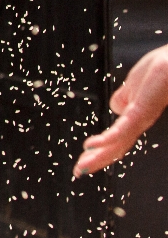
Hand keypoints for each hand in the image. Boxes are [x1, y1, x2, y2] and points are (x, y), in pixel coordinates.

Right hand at [75, 44, 167, 175]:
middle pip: (117, 145)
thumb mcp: (136, 80)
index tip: (84, 162)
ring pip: (119, 141)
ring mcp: (142, 116)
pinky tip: (92, 144)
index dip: (101, 151)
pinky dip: (106, 139)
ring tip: (83, 166)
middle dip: (98, 159)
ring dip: (100, 155)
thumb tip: (115, 109)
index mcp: (138, 114)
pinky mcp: (142, 110)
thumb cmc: (164, 66)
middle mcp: (141, 119)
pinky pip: (122, 128)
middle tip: (78, 172)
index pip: (117, 138)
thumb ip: (124, 96)